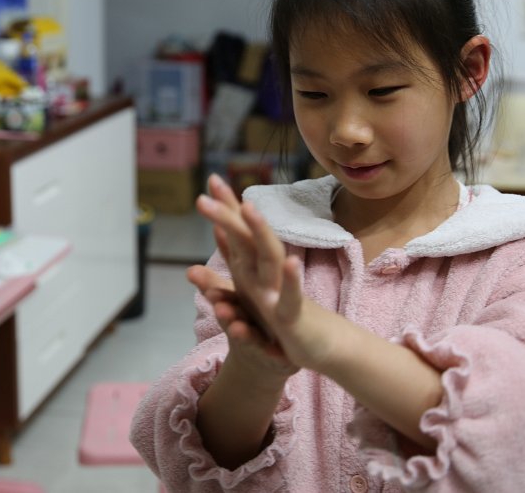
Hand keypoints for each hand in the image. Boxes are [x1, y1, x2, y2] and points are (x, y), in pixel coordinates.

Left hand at [195, 174, 338, 370]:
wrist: (317, 347)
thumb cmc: (279, 318)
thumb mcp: (244, 303)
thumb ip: (218, 281)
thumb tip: (207, 254)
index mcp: (254, 268)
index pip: (238, 232)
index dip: (225, 206)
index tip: (211, 178)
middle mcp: (268, 271)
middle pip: (248, 236)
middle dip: (230, 212)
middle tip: (212, 184)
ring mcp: (282, 289)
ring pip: (270, 257)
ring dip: (261, 232)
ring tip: (248, 208)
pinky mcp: (294, 315)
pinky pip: (291, 298)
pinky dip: (291, 282)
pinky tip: (291, 263)